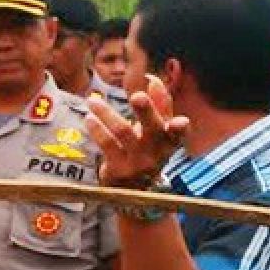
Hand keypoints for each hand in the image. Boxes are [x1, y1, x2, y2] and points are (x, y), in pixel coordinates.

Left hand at [86, 74, 189, 188]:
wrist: (131, 190)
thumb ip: (159, 106)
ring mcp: (137, 163)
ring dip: (106, 113)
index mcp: (170, 141)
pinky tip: (89, 118)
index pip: (178, 132)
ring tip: (92, 101)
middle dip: (146, 111)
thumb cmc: (146, 151)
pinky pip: (107, 144)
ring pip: (123, 131)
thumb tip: (152, 79)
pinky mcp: (119, 169)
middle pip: (152, 128)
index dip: (180, 127)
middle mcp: (157, 153)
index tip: (180, 122)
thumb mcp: (157, 132)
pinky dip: (97, 129)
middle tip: (136, 96)